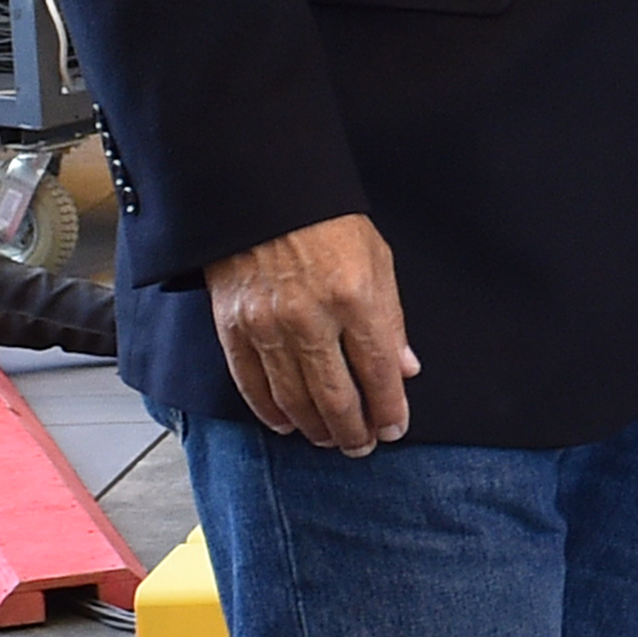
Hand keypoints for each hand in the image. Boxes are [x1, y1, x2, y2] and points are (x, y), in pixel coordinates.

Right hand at [207, 212, 418, 451]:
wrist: (260, 190)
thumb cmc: (325, 221)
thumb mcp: (377, 259)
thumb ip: (391, 319)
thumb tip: (404, 370)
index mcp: (355, 297)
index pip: (378, 372)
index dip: (388, 409)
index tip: (394, 428)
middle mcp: (310, 317)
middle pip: (336, 397)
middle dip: (354, 431)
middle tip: (362, 446)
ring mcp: (267, 325)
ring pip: (294, 399)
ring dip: (316, 429)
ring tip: (331, 440)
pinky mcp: (233, 326)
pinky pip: (252, 384)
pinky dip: (270, 412)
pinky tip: (287, 424)